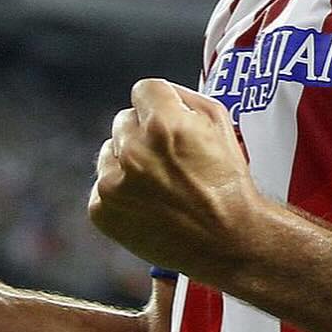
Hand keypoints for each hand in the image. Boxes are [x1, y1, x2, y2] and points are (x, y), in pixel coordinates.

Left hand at [88, 78, 262, 280]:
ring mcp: (114, 183)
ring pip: (110, 152)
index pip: (143, 89)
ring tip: (159, 184)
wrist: (228, 241)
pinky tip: (147, 204)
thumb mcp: (220, 124)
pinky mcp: (102, 210)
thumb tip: (160, 94)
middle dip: (144, 133)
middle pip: (124, 120)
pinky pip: (103, 185)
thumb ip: (185, 98)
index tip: (168, 119)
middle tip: (168, 158)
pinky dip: (121, 192)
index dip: (160, 103)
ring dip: (128, 161)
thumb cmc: (229, 182)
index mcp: (164, 124)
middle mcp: (134, 151)